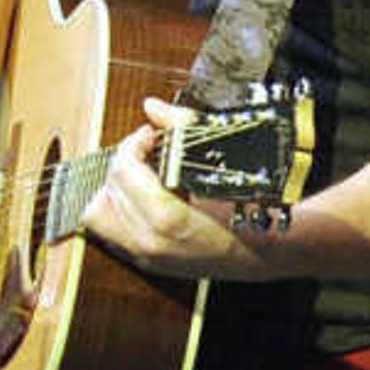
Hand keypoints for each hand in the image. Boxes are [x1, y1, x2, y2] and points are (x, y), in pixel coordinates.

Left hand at [81, 100, 266, 281]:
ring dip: (116, 186)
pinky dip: (118, 208)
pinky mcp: (144, 262)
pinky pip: (109, 231)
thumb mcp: (225, 163)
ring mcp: (145, 257)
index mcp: (169, 220)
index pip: (123, 172)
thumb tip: (152, 107)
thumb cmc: (254, 208)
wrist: (270, 251)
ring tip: (143, 174)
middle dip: (125, 162)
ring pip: (98, 213)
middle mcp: (150, 243)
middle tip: (148, 150)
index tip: (150, 136)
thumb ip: (183, 128)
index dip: (133, 145)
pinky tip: (143, 195)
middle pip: (109, 190)